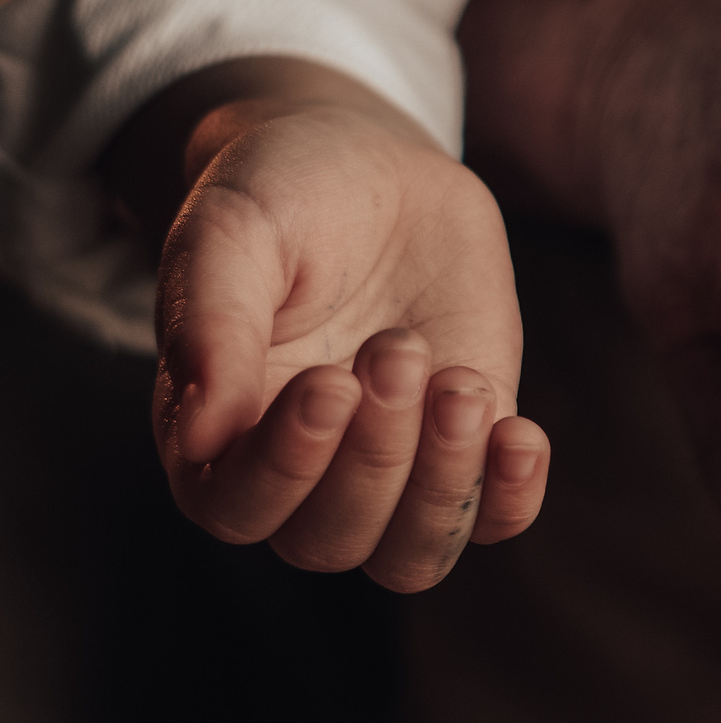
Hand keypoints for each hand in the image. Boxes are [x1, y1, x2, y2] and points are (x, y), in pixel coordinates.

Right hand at [126, 61, 550, 590]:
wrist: (374, 166)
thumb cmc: (282, 197)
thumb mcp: (232, 235)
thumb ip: (210, 325)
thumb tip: (199, 434)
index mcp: (212, 434)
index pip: (237, 509)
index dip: (287, 466)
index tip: (331, 381)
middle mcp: (297, 472)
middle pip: (329, 543)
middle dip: (377, 456)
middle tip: (399, 350)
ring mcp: (388, 467)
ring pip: (410, 557)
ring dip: (444, 486)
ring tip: (460, 386)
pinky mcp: (465, 447)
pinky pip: (493, 522)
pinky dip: (511, 496)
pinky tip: (518, 434)